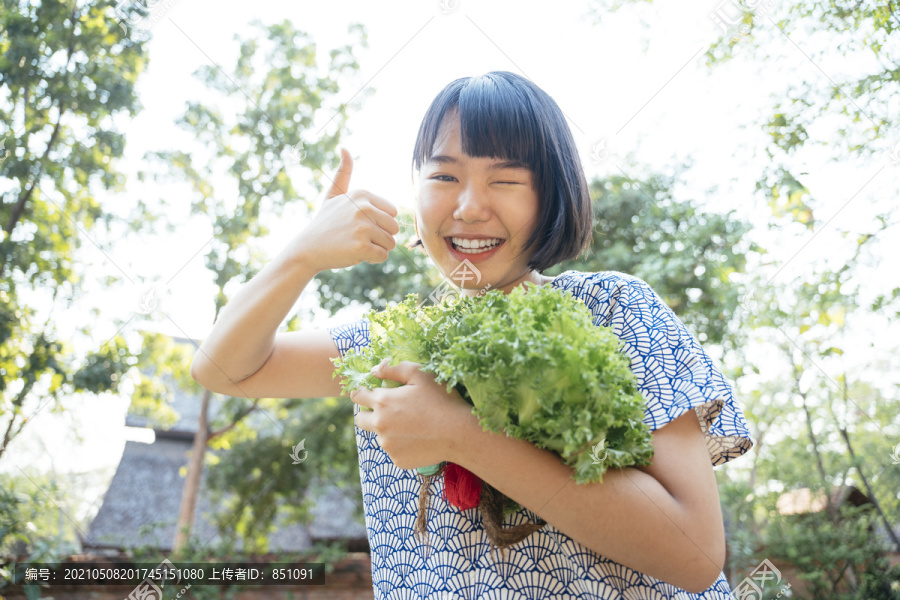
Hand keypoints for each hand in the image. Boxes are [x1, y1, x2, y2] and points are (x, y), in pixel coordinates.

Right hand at [289, 147, 400, 271]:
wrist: (306, 249)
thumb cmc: (324, 223)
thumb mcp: (333, 195)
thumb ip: (343, 173)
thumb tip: (344, 147)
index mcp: (362, 194)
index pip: (393, 213)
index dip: (379, 222)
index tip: (359, 223)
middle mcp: (364, 207)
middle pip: (394, 228)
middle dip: (380, 236)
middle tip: (357, 236)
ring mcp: (362, 227)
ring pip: (390, 243)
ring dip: (376, 248)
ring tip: (355, 244)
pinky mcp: (361, 247)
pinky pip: (383, 256)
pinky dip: (371, 259)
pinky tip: (354, 253)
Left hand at [349, 360, 471, 469]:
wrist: (460, 434)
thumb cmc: (442, 400)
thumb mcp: (421, 375)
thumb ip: (394, 369)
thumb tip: (374, 370)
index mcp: (382, 401)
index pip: (357, 396)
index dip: (363, 392)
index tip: (371, 393)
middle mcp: (380, 425)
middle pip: (360, 419)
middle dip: (369, 413)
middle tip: (389, 410)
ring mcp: (388, 445)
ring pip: (379, 435)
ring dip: (388, 430)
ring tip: (412, 425)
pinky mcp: (398, 460)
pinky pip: (393, 450)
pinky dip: (401, 444)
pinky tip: (419, 438)